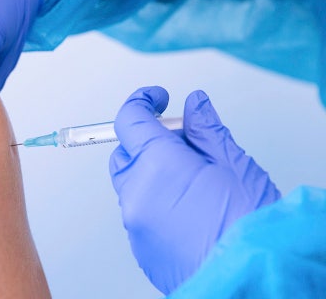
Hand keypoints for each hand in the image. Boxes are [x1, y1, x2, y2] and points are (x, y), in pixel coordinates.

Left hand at [109, 87, 279, 293]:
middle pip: (125, 153)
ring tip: (193, 185)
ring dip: (150, 175)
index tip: (158, 98)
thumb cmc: (248, 224)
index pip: (129, 119)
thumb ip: (205, 130)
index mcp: (158, 164)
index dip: (143, 102)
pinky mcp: (139, 246)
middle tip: (185, 148)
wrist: (249, 277)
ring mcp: (134, 223)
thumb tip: (193, 104)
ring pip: (130, 185)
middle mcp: (136, 192)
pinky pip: (137, 213)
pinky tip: (187, 211)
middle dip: (147, 144)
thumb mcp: (234, 164)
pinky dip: (154, 203)